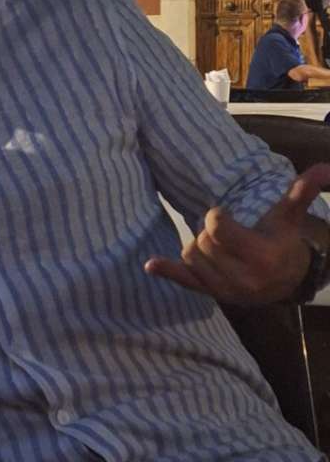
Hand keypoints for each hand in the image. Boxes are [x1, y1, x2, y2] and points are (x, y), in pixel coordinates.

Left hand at [145, 164, 329, 304]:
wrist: (285, 280)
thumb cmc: (282, 239)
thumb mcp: (290, 216)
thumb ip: (303, 191)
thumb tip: (325, 168)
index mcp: (261, 256)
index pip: (216, 226)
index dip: (216, 215)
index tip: (225, 216)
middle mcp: (243, 279)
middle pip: (202, 240)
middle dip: (208, 230)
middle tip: (225, 233)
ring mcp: (226, 290)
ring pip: (190, 255)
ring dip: (198, 244)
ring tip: (219, 246)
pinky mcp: (212, 294)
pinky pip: (185, 282)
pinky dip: (168, 271)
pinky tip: (150, 264)